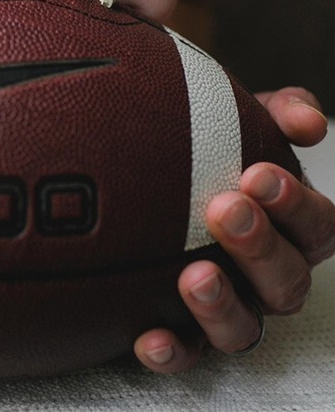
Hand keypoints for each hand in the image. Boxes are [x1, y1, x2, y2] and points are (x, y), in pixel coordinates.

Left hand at [134, 87, 334, 371]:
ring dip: (222, 304)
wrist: (156, 173)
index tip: (259, 174)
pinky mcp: (189, 333)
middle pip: (287, 281)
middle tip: (224, 210)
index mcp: (295, 228)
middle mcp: (271, 277)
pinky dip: (171, 349)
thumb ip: (283, 111)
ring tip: (194, 275)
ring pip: (244, 328)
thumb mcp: (250, 120)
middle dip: (259, 246)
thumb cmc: (215, 147)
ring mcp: (234, 309)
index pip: (318, 226)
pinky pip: (186, 353)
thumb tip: (309, 121)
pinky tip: (147, 336)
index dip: (296, 205)